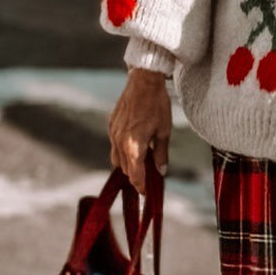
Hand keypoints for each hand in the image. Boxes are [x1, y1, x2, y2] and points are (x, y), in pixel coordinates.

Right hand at [108, 69, 171, 193]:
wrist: (143, 82)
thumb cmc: (157, 106)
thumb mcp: (164, 132)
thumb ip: (161, 154)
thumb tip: (161, 172)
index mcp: (133, 146)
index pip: (135, 175)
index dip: (141, 186)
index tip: (146, 193)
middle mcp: (119, 142)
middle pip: (125, 169)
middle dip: (136, 175)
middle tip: (149, 178)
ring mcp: (113, 133)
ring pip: (117, 158)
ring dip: (128, 164)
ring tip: (142, 163)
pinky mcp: (111, 125)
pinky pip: (114, 145)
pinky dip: (123, 151)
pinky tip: (135, 145)